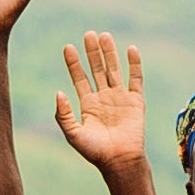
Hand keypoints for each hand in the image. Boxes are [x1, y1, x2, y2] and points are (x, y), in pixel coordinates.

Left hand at [52, 29, 153, 175]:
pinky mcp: (136, 101)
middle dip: (92, 52)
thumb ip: (64, 114)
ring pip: (114, 70)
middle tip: (88, 34)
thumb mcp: (73, 134)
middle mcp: (104, 97)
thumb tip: (58, 93)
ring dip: (110, 53)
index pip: (79, 78)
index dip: (74, 63)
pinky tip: (131, 50)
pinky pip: (135, 79)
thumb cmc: (95, 151)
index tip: (68, 47)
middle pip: (97, 69)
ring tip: (104, 36)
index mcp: (88, 104)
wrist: (119, 161)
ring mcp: (120, 98)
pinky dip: (134, 65)